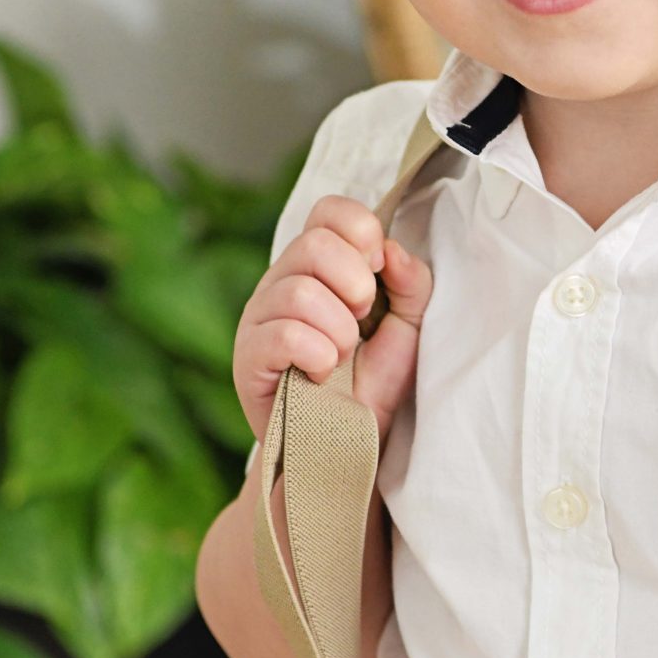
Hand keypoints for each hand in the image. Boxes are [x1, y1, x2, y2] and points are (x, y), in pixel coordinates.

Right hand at [233, 195, 432, 454]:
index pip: (330, 211)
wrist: (349, 446)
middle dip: (356, 286)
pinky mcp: (248, 357)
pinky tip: (322, 373)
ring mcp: (258, 317)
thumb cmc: (374, 383)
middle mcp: (281, 280)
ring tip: (342, 355)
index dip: (363, 235)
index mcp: (317, 264)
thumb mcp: (408, 325)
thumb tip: (391, 250)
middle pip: (315, 244)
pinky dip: (317, 355)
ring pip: (300, 292)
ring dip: (339, 330)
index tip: (378, 275)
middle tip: (362, 321)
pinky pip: (283, 335)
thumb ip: (409, 280)